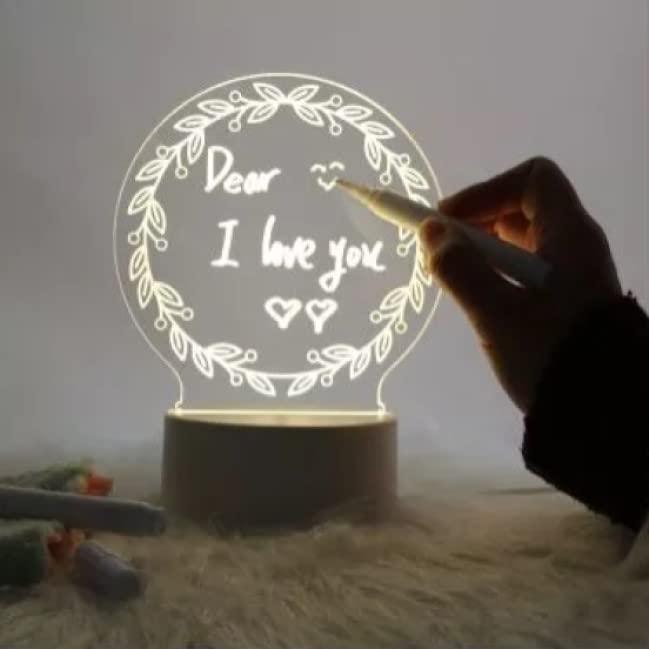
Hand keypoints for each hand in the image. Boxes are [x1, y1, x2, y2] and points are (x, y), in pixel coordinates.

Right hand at [419, 157, 621, 411]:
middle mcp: (575, 245)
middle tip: (441, 248)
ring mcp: (571, 273)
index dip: (486, 191)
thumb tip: (430, 232)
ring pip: (521, 239)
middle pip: (522, 207)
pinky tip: (477, 296)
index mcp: (570, 236)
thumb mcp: (498, 316)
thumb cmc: (550, 357)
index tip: (449, 221)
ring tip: (451, 274)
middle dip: (476, 220)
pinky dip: (495, 270)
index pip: (532, 179)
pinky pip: (524, 266)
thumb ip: (461, 270)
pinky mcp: (563, 299)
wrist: (601, 414)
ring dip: (482, 247)